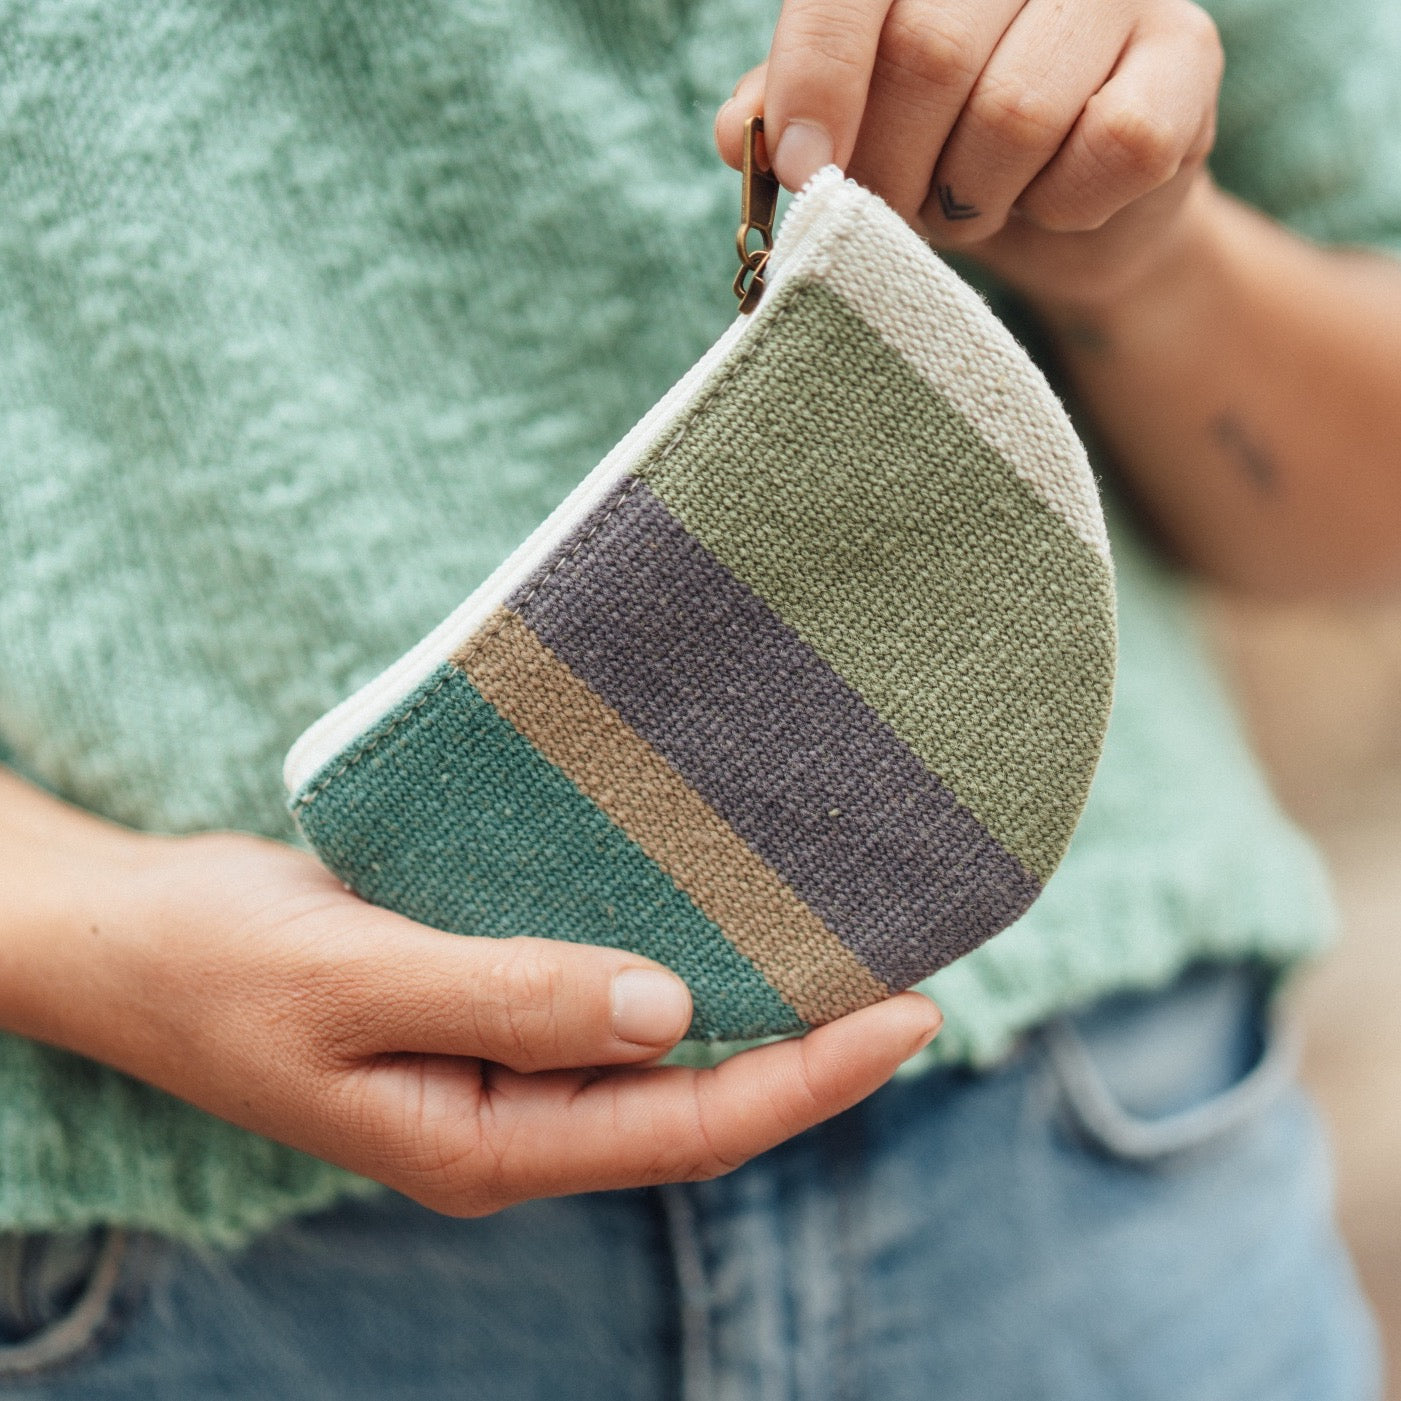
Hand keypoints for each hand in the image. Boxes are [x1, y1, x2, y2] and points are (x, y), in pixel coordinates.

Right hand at [0, 779, 940, 1215]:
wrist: (138, 938)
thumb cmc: (222, 967)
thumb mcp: (356, 983)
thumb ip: (510, 997)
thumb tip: (670, 1015)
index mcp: (485, 1143)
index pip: (688, 1130)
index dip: (809, 1079)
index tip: (909, 1012)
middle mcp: (512, 1116)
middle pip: (694, 1099)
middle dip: (806, 1048)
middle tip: (905, 971)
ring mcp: (503, 1065)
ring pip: (659, 1051)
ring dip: (748, 1005)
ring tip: (839, 943)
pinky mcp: (490, 1006)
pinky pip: (607, 997)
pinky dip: (675, 960)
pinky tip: (716, 911)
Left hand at [716, 0, 1223, 307]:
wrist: (1067, 214)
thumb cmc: (943, 155)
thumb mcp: (854, 133)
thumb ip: (792, 114)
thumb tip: (740, 130)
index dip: (817, 75)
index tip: (804, 169)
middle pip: (928, 51)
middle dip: (892, 167)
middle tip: (891, 211)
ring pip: (1017, 111)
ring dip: (973, 196)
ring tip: (970, 201)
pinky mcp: (1188, 55)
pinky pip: (1110, 148)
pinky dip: (1061, 206)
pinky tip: (1053, 199)